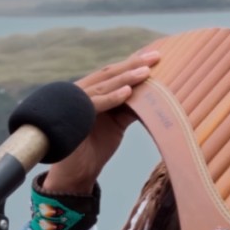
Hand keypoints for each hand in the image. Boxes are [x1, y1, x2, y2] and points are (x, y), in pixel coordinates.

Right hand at [43, 50, 160, 192]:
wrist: (76, 173)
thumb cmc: (95, 148)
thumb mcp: (117, 125)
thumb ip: (130, 109)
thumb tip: (153, 97)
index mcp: (91, 92)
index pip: (112, 73)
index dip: (132, 64)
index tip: (153, 56)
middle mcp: (81, 93)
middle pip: (109, 74)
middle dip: (132, 64)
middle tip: (155, 56)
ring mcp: (75, 103)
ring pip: (103, 86)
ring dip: (126, 77)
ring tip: (146, 71)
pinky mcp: (73, 118)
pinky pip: (95, 104)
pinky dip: (112, 97)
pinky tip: (128, 91)